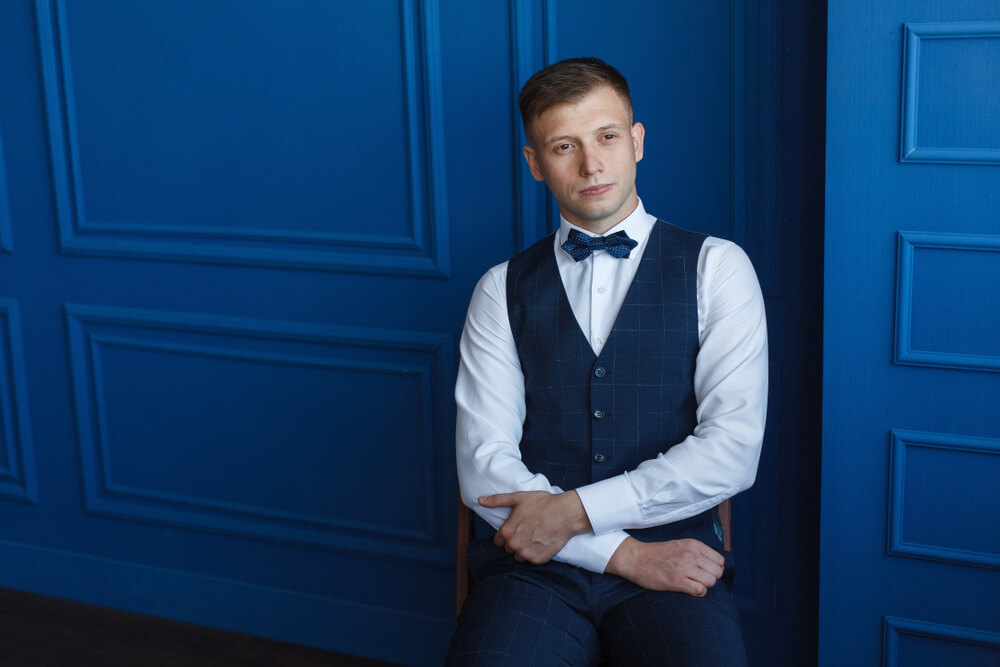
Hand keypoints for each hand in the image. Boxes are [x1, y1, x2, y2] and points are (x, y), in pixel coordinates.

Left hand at [479, 490, 591, 564]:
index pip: (498, 541)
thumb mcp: (518, 498)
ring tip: (535, 536)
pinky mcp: (538, 560)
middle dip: (515, 541)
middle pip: (508, 549)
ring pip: (519, 556)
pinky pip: (532, 560)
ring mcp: (526, 554)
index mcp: (506, 532)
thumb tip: (480, 500)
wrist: (565, 513)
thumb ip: (497, 500)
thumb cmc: (542, 504)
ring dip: (524, 549)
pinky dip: (535, 553)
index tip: (516, 528)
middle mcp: (514, 545)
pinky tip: (542, 541)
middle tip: (527, 530)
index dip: (506, 534)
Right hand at [605, 537, 724, 596]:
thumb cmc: (658, 554)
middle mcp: (691, 555)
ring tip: (693, 583)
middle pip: (717, 572)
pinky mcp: (677, 581)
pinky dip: (698, 592)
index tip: (706, 571)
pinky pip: (700, 590)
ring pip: (711, 582)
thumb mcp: (680, 545)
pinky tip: (689, 589)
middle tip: (699, 579)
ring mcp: (684, 568)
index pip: (720, 560)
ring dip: (705, 585)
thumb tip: (714, 565)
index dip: (715, 568)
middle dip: (711, 578)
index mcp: (693, 545)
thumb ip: (697, 552)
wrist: (636, 558)